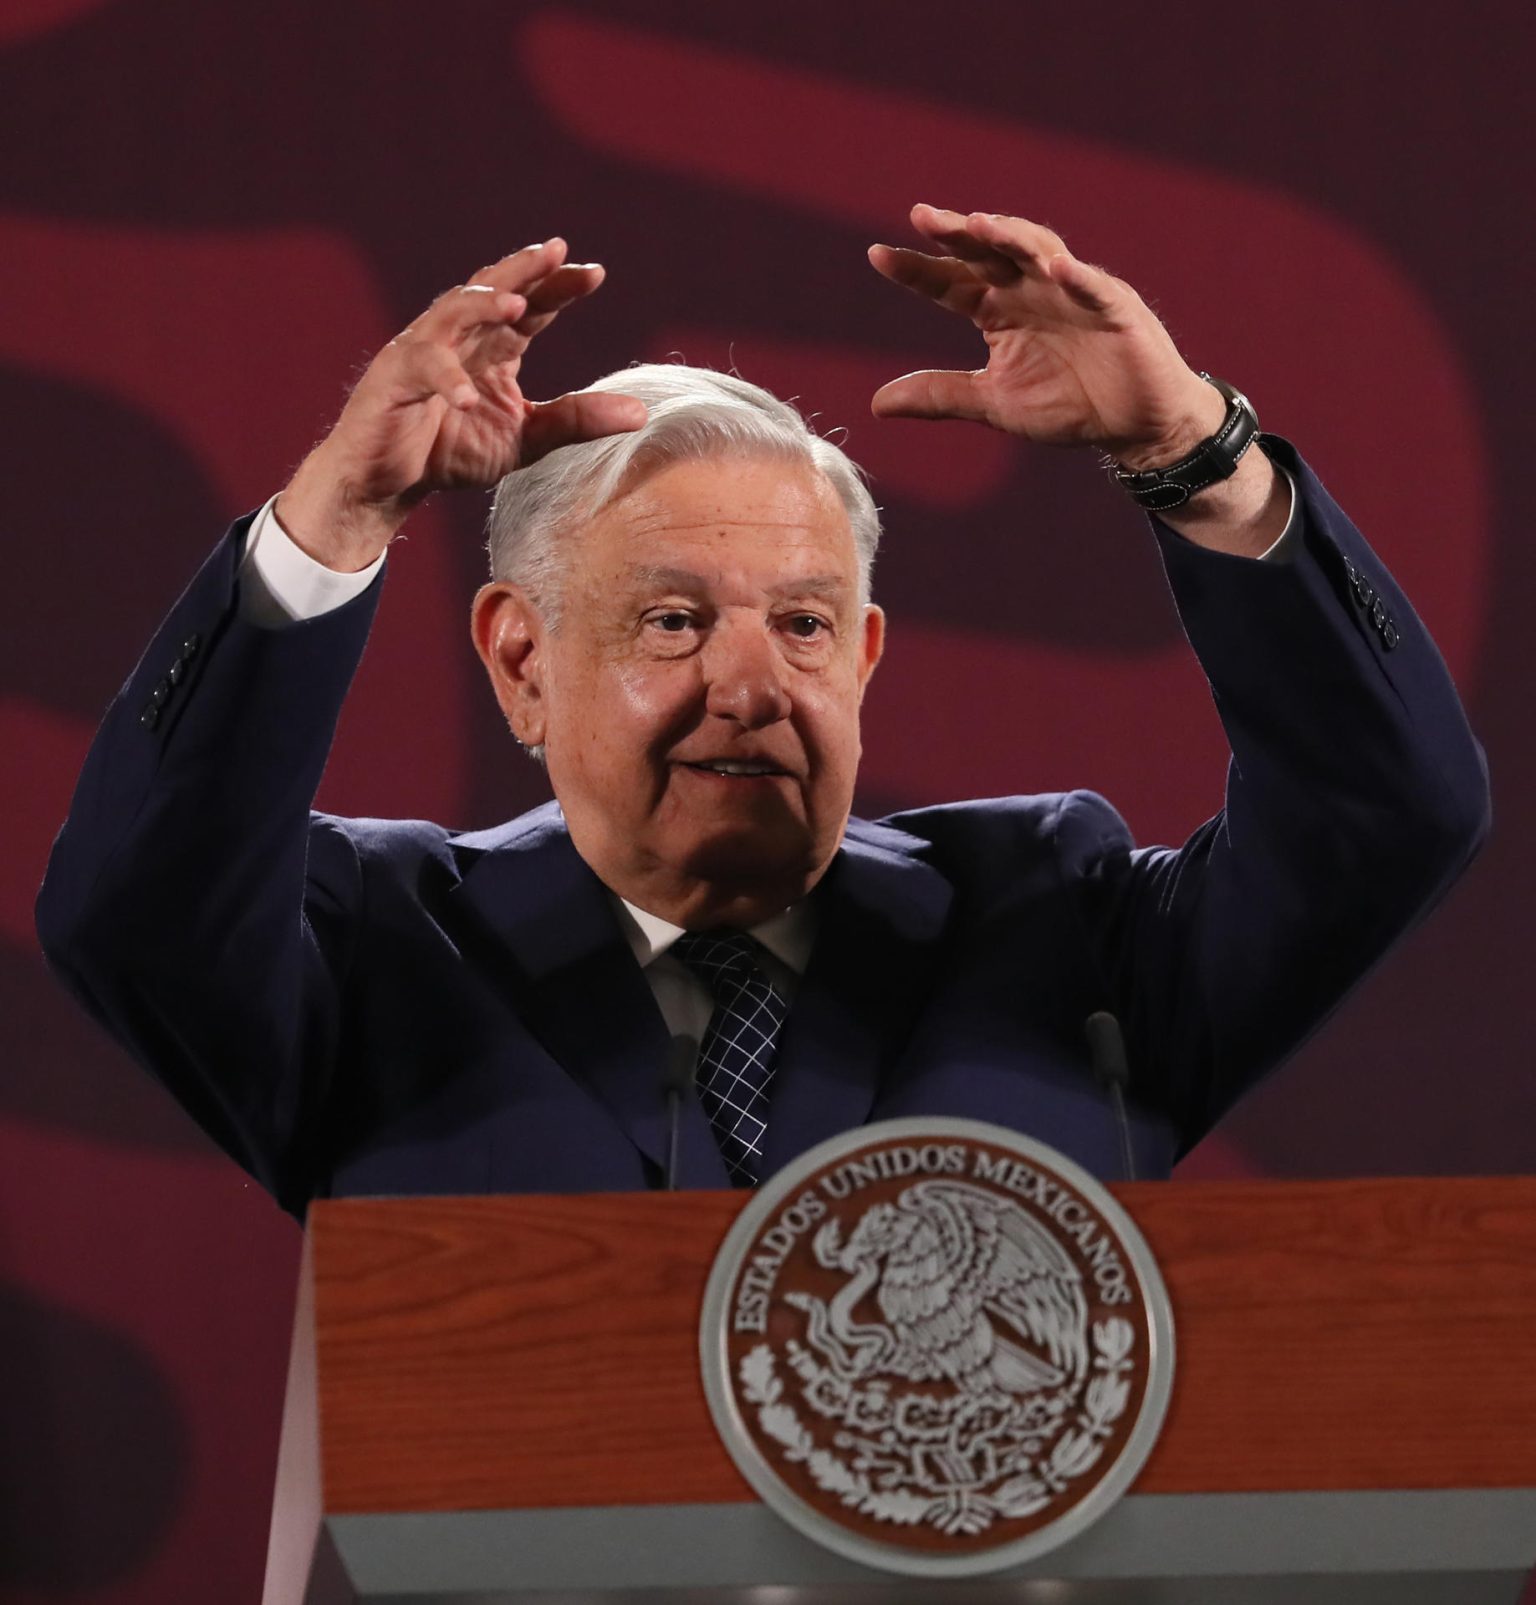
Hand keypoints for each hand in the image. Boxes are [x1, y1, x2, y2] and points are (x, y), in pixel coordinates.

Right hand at [276, 239, 645, 570]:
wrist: (387, 483)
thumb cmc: (451, 451)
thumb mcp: (527, 438)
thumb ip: (576, 421)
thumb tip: (642, 413)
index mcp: (493, 347)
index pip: (531, 306)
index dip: (559, 287)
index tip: (596, 273)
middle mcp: (457, 338)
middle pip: (493, 290)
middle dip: (524, 270)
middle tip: (558, 252)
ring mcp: (421, 352)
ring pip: (451, 314)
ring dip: (482, 307)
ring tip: (517, 307)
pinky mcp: (393, 380)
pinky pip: (422, 370)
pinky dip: (447, 380)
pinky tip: (469, 398)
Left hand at [868, 205, 1225, 466]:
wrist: (1133, 425)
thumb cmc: (1068, 404)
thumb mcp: (993, 403)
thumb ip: (940, 395)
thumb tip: (875, 404)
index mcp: (1000, 310)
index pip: (951, 283)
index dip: (917, 270)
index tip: (877, 256)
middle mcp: (1032, 290)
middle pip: (990, 252)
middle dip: (958, 234)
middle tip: (923, 217)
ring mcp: (1074, 292)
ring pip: (1039, 251)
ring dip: (1010, 236)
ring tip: (978, 224)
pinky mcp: (1116, 308)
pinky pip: (1095, 287)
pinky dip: (1076, 276)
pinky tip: (1054, 268)